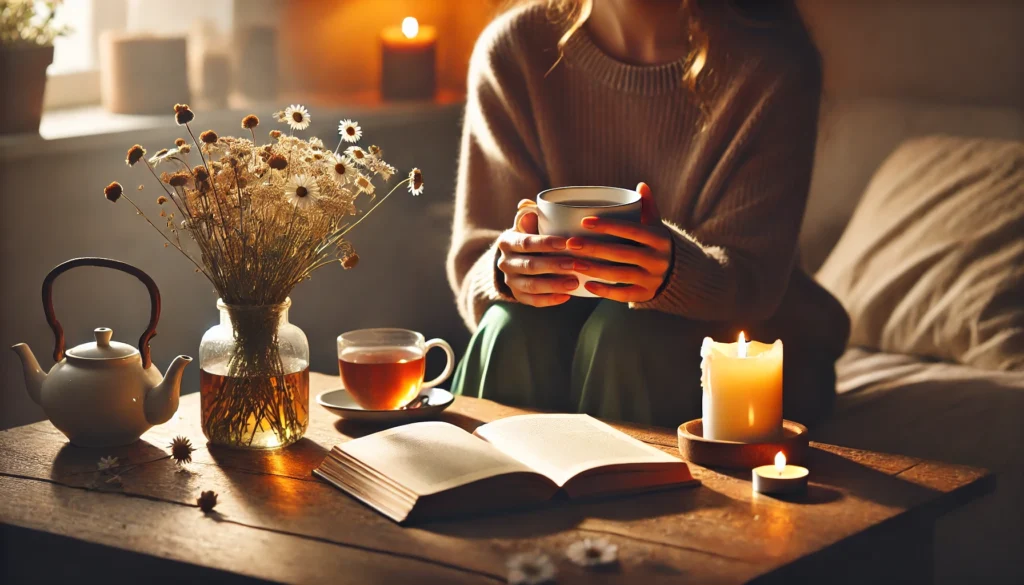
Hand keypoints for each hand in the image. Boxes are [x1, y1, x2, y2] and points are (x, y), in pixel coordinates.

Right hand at [495, 199, 578, 306]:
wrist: (514, 260)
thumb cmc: (529, 237)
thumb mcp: (526, 225)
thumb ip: (529, 215)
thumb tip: (526, 204)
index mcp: (507, 242)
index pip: (526, 243)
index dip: (545, 243)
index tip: (566, 243)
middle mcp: (505, 263)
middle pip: (530, 265)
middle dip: (555, 265)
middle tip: (577, 263)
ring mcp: (510, 281)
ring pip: (532, 285)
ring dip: (554, 284)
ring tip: (575, 282)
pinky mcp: (518, 296)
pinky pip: (533, 301)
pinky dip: (550, 300)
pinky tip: (567, 296)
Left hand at [568, 182, 671, 302]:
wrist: (675, 273)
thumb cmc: (655, 243)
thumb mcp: (656, 225)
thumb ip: (648, 206)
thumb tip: (641, 185)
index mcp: (659, 238)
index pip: (631, 230)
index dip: (608, 225)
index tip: (583, 221)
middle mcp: (658, 259)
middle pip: (622, 253)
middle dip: (594, 248)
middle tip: (570, 243)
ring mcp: (653, 279)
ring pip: (620, 275)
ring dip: (595, 269)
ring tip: (573, 263)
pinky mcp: (647, 295)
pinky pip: (624, 295)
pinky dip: (605, 291)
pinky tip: (587, 284)